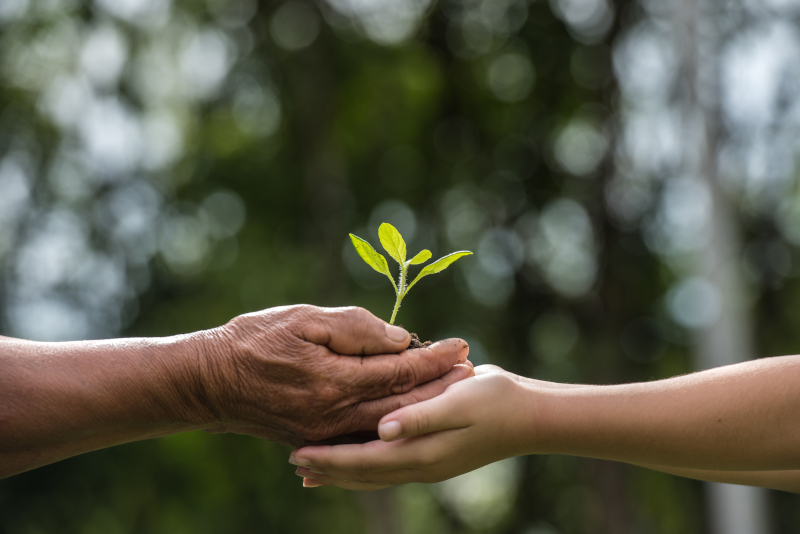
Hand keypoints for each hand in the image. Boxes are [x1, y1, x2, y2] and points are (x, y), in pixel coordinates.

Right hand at [189, 305, 470, 446]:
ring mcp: (327, 433)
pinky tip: (410, 413)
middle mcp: (336, 416)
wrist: (209, 382)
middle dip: (440, 387)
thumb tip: (399, 339)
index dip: (434, 358)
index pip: (400, 370)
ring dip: (423, 406)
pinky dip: (393, 422)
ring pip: (389, 422)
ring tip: (451, 391)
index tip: (461, 345)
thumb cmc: (253, 341)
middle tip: (472, 372)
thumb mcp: (303, 319)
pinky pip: (365, 433)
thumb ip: (354, 328)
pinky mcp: (317, 439)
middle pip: (404, 403)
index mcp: (336, 382)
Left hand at [288, 365, 532, 489]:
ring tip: (313, 471)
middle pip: (364, 473)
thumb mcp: (459, 401)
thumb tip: (382, 430)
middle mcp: (421, 465)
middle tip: (293, 462)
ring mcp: (428, 464)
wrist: (528, 416)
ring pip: (374, 474)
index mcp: (422, 452)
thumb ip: (420, 416)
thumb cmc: (495, 401)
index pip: (365, 460)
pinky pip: (388, 467)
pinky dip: (364, 466)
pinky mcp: (433, 456)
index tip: (298, 454)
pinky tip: (357, 457)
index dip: (330, 458)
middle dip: (328, 469)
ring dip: (342, 471)